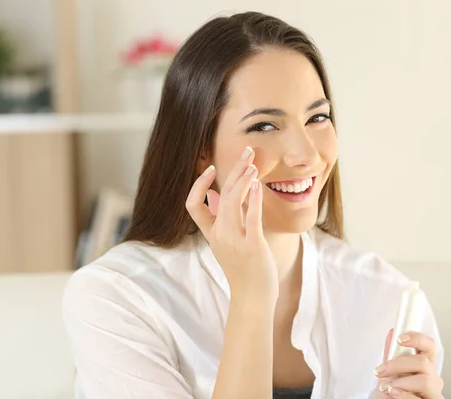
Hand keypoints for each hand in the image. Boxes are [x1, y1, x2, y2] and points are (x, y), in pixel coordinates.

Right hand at [185, 146, 278, 301]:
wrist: (253, 298)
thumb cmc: (244, 270)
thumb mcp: (228, 243)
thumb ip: (222, 219)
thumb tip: (217, 196)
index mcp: (211, 234)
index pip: (192, 205)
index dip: (198, 186)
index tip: (210, 169)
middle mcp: (219, 235)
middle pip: (219, 194)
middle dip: (232, 170)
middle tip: (246, 152)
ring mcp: (234, 240)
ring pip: (233, 201)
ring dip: (243, 179)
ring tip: (253, 163)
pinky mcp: (252, 245)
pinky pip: (251, 217)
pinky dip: (254, 198)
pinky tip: (258, 184)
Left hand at [374, 329, 443, 398]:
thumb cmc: (393, 395)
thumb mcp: (389, 374)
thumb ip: (392, 355)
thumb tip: (392, 333)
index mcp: (426, 367)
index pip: (430, 346)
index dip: (417, 338)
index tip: (399, 339)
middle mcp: (434, 380)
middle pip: (423, 362)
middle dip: (397, 364)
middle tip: (379, 370)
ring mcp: (434, 395)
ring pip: (425, 380)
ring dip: (400, 382)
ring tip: (386, 387)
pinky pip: (418, 398)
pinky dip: (402, 394)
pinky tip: (391, 392)